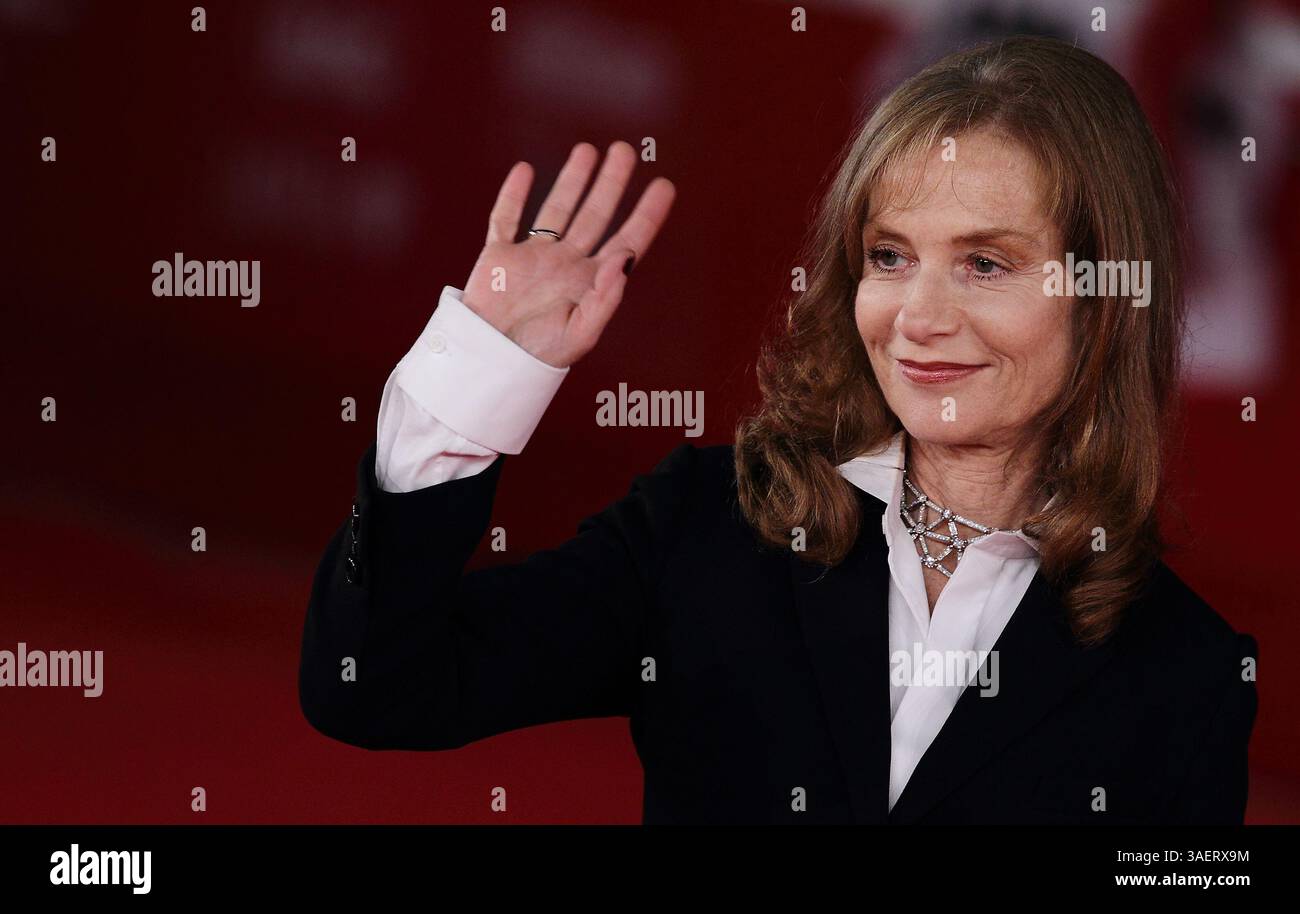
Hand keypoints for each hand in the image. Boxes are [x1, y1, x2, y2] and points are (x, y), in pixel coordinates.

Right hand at [461, 141, 675, 367]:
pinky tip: (526, 171)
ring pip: (557, 209)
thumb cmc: (538, 356)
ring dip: (572, 180)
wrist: (491, 361)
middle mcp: (565, 264)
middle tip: (625, 152)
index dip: (647, 215)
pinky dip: (514, 195)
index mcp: (589, 282)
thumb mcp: (581, 334)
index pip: (626, 241)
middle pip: (595, 215)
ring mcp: (533, 257)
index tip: (664, 186)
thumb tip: (624, 258)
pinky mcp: (500, 256)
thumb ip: (606, 297)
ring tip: (588, 150)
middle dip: (611, 183)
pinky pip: (506, 218)